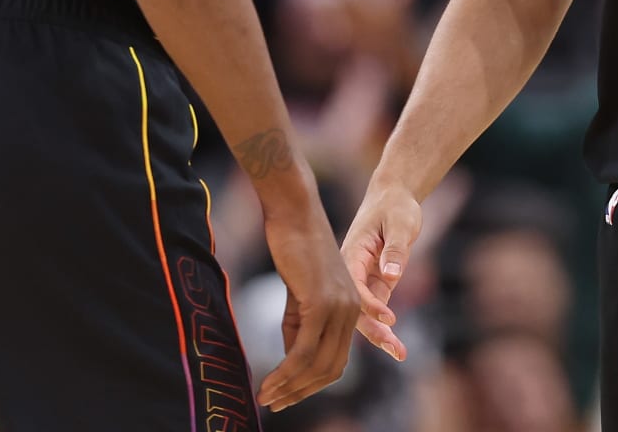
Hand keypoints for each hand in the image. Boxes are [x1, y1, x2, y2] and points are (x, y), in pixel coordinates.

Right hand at [254, 201, 360, 412]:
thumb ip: (299, 325)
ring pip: (316, 364)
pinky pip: (303, 350)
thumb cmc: (293, 247)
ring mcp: (339, 307)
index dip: (311, 383)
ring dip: (290, 386)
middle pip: (330, 368)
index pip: (336, 360)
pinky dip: (286, 371)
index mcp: (350, 308)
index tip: (286, 396)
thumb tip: (291, 360)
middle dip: (301, 391)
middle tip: (274, 404)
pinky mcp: (321, 303)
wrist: (294, 213)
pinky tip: (269, 380)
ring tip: (266, 396)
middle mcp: (351, 310)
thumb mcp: (299, 293)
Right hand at [339, 182, 421, 362]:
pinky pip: (374, 310)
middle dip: (374, 329)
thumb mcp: (398, 222)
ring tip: (400, 353)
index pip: (356, 284)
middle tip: (394, 348)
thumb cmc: (394, 205)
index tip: (389, 318)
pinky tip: (395, 345)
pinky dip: (383, 326)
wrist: (392, 195)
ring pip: (365, 313)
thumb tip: (391, 274)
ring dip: (380, 333)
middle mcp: (352, 270)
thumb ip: (395, 248)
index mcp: (353, 253)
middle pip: (357, 307)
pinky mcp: (373, 282)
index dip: (370, 304)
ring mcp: (361, 278)